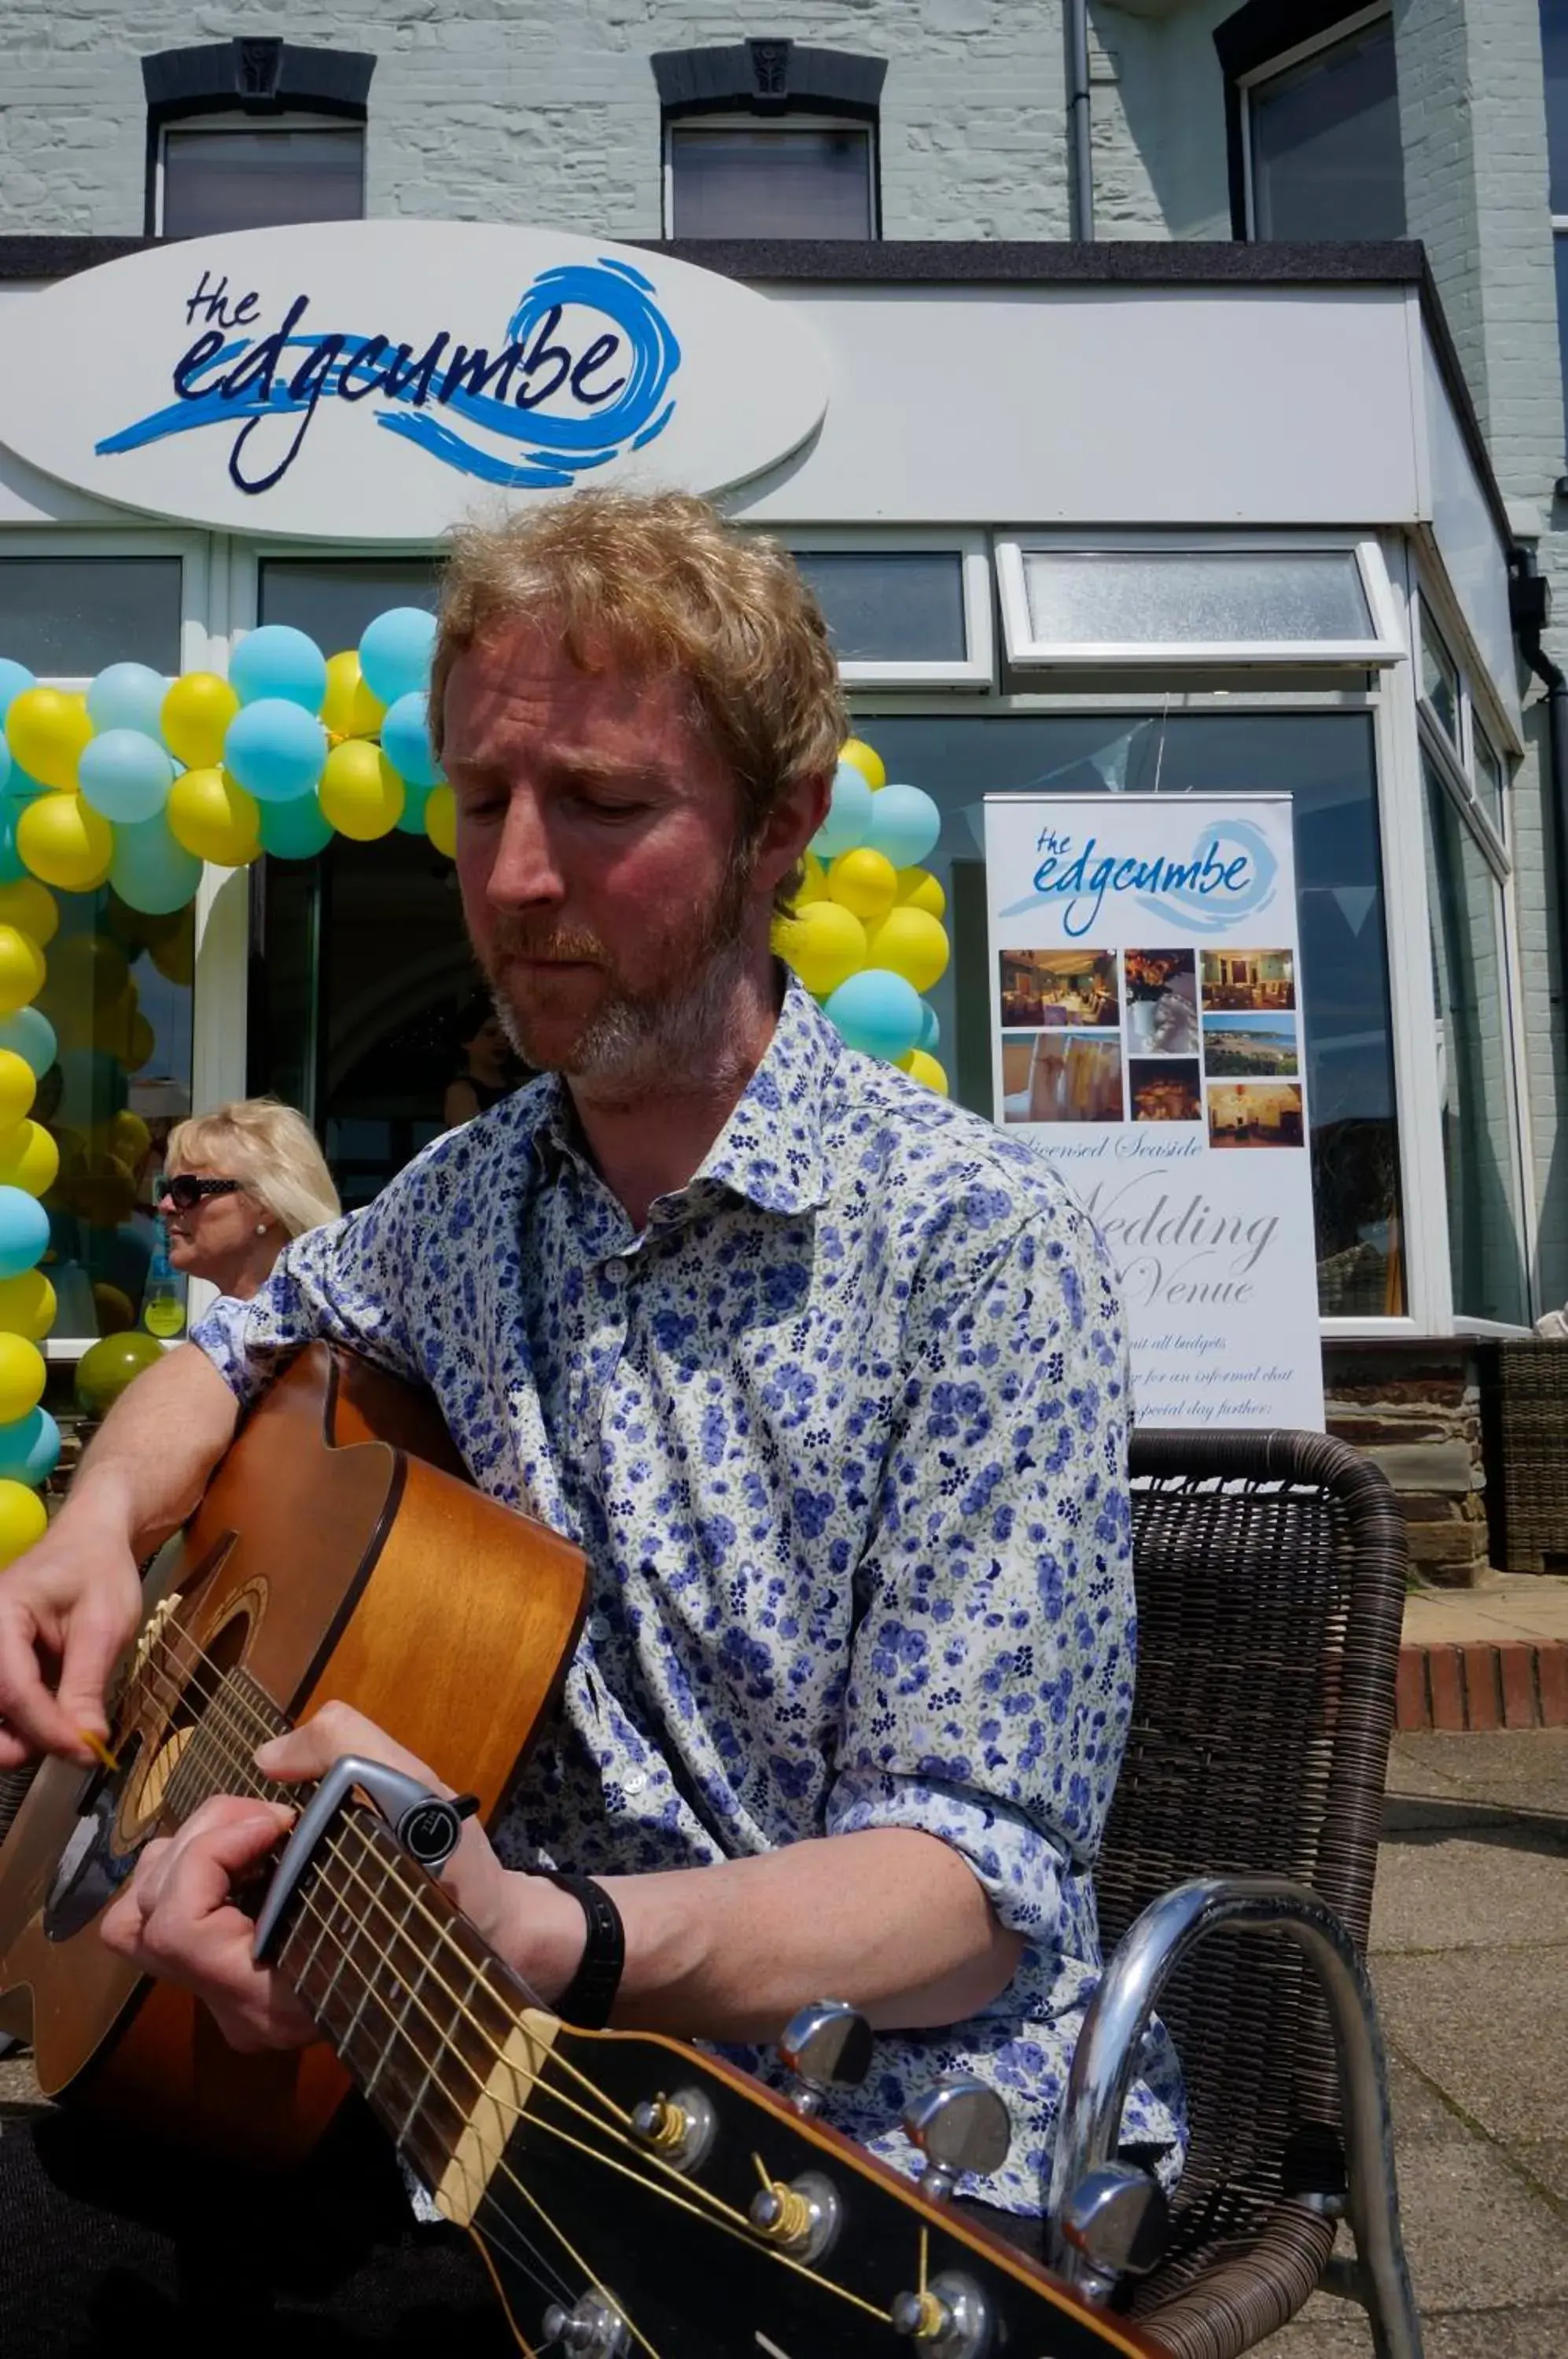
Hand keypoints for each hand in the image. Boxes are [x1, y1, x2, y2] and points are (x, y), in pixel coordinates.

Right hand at [0, 1509, 142, 1767]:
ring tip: (67, 1735)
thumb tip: (87, 1746)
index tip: (87, 1752)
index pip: (14, 1688)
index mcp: (2, 1615)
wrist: (90, 1542)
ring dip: (20, 1738)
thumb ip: (86, 1686)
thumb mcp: (104, 1626)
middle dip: (22, 1741)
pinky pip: (0, 1705)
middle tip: (74, 1748)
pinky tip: (52, 1726)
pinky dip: (20, 1726)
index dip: (48, 1729)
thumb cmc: (99, 1572)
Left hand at [99, 1702, 587, 2054]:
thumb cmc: (453, 1875)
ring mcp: (235, 2002)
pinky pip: (176, 1922)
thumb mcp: (416, 1792)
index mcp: (278, 1988)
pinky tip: (260, 1851)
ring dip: (188, 1856)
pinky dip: (201, 1872)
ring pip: (144, 1922)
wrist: (490, 1932)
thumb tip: (267, 1758)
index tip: (281, 1815)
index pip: (178, 1925)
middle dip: (193, 1844)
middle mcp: (243, 2011)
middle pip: (141, 1921)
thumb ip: (339, 1746)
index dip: (213, 1848)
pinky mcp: (236, 1981)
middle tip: (264, 1816)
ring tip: (256, 1831)